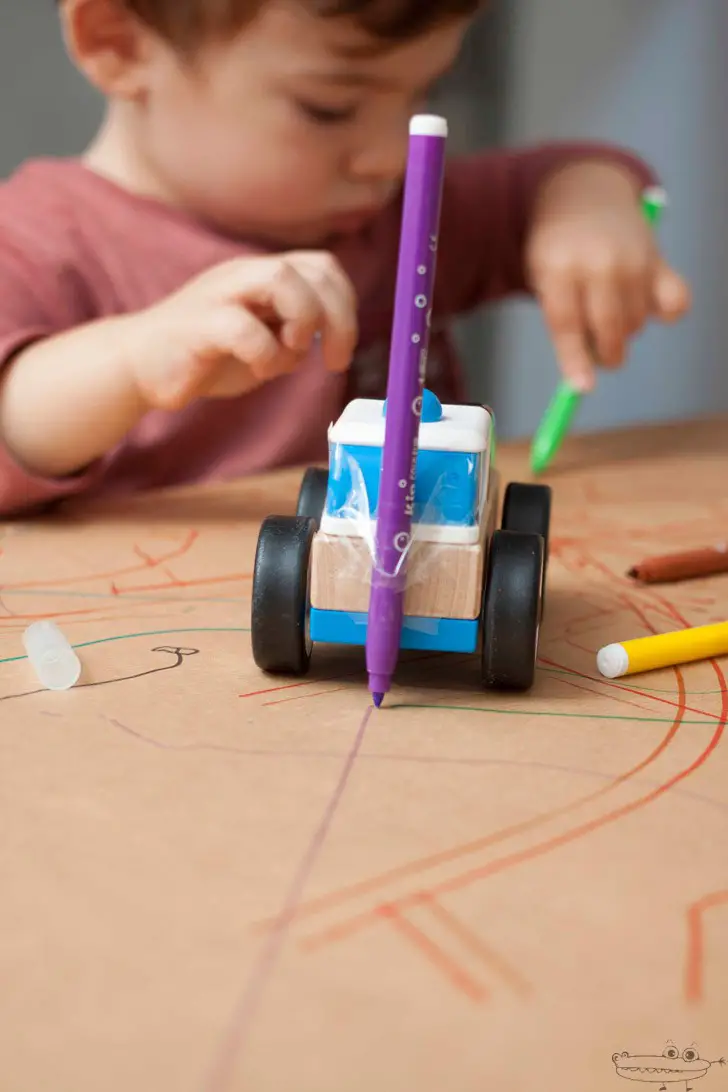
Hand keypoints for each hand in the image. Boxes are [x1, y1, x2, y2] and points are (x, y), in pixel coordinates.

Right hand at [131, 251, 357, 408]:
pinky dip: (265, 354)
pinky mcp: (198, 323)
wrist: (139, 366)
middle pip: (315, 269)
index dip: (345, 306)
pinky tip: (258, 369)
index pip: (323, 268)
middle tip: (332, 360)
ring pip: (281, 278)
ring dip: (304, 320)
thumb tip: (331, 340)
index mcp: (263, 276)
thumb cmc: (205, 356)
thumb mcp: (265, 342)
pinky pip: (244, 328)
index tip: (340, 351)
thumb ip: (296, 335)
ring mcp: (220, 293)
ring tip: (293, 352)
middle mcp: (244, 274)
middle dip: (338, 318)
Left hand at [525, 161, 690, 391]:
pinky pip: (676, 304)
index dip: (574, 358)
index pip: (566, 322)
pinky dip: (667, 315)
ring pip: (636, 322)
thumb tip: (583, 382)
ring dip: (624, 332)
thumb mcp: (545, 282)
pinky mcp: (658, 258)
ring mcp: (633, 258)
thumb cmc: (559, 254)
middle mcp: (599, 261)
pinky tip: (649, 307)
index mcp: (559, 266)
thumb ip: (563, 326)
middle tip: (603, 357)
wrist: (584, 199)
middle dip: (605, 355)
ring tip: (608, 311)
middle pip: (607, 327)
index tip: (580, 388)